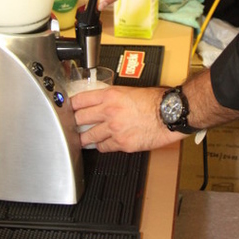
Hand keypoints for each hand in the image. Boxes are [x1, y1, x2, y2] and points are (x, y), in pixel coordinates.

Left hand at [70, 85, 184, 151]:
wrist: (170, 113)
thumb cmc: (156, 100)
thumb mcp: (130, 90)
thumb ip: (113, 97)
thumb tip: (102, 102)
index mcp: (110, 95)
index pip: (80, 100)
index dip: (70, 105)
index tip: (67, 108)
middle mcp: (109, 111)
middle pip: (79, 119)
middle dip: (74, 122)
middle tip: (72, 124)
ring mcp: (114, 129)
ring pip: (88, 137)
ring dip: (84, 138)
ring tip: (82, 139)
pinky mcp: (122, 144)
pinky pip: (104, 147)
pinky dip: (102, 146)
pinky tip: (103, 143)